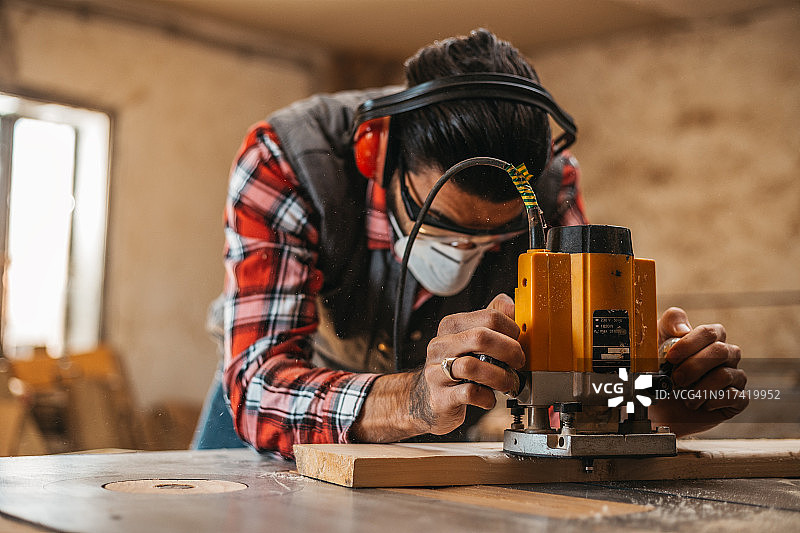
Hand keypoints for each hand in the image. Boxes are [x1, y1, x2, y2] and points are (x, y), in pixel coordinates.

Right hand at [409, 293, 524, 435]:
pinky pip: (468, 393)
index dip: (512, 329)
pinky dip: (486, 397)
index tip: (518, 341)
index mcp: (451, 326)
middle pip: (481, 337)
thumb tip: (510, 304)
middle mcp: (441, 345)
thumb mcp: (471, 337)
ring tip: (508, 382)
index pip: (489, 316)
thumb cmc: (457, 364)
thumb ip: (490, 319)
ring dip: (500, 376)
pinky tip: (490, 397)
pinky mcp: (440, 397)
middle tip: (519, 362)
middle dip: (509, 350)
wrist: (429, 396)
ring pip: (472, 367)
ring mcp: (437, 371)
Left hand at [649, 307, 747, 435]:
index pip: (711, 332)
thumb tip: (683, 329)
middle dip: (694, 366)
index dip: (690, 343)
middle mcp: (725, 357)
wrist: (657, 408)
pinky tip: (699, 405)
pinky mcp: (737, 400)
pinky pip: (736, 397)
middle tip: (676, 379)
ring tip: (684, 397)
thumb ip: (668, 326)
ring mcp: (733, 377)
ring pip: (726, 374)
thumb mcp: (654, 344)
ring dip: (700, 388)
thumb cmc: (657, 373)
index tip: (671, 357)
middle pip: (721, 351)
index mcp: (707, 341)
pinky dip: (712, 402)